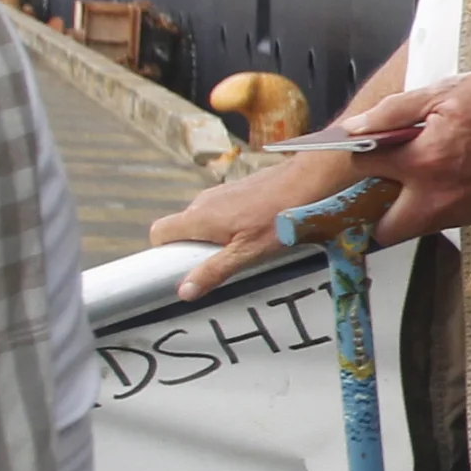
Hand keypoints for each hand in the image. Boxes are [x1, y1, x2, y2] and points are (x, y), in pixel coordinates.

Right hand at [154, 154, 352, 302]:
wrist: (311, 179)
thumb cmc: (281, 215)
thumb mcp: (248, 252)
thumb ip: (214, 270)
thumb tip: (184, 291)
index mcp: (199, 217)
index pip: (159, 232)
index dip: (164, 251)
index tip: (182, 266)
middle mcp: (204, 201)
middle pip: (184, 228)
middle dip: (196, 248)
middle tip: (222, 263)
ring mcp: (222, 192)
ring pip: (206, 219)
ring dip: (217, 236)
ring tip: (245, 248)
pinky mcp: (240, 188)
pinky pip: (225, 210)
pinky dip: (232, 223)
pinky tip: (258, 231)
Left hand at [354, 68, 470, 243]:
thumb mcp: (442, 92)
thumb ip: (391, 113)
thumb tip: (353, 129)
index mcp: (424, 160)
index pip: (363, 170)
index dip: (361, 157)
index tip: (367, 151)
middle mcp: (441, 196)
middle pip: (385, 229)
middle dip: (375, 211)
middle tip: (382, 186)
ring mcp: (466, 210)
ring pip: (418, 227)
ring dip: (410, 208)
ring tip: (423, 176)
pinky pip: (450, 220)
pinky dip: (443, 205)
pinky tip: (456, 176)